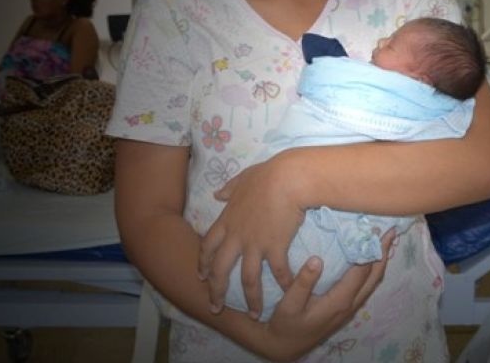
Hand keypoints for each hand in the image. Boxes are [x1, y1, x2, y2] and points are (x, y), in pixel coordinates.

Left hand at [198, 157, 304, 316]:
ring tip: (254, 315)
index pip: (208, 247)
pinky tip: (287, 292)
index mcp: (227, 220)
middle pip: (220, 270)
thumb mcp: (243, 179)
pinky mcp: (275, 247)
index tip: (201, 277)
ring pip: (247, 279)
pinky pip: (278, 272)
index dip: (203, 264)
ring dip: (250, 299)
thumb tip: (218, 193)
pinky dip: (283, 284)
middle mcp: (237, 237)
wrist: (287, 178)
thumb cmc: (267, 175)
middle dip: (216, 291)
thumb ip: (230, 189)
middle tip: (216, 308)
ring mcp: (255, 244)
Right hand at [259, 230, 394, 361]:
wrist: (285, 347)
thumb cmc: (286, 324)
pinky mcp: (346, 309)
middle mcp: (350, 304)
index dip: (368, 249)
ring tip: (384, 242)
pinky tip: (369, 260)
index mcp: (339, 301)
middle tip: (390, 232)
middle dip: (383, 253)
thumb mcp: (289, 304)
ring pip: (372, 283)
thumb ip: (303, 282)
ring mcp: (350, 308)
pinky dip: (372, 271)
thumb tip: (317, 258)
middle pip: (374, 276)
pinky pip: (365, 287)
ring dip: (380, 262)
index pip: (361, 271)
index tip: (373, 229)